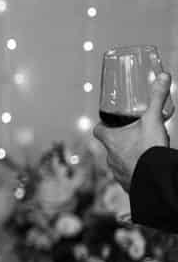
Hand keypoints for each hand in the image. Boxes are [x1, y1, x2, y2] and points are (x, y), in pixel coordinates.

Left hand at [95, 72, 171, 190]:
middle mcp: (109, 157)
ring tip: (142, 152)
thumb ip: (157, 98)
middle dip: (120, 141)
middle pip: (109, 146)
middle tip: (134, 135)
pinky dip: (135, 172)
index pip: (98, 130)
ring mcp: (117, 173)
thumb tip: (164, 76)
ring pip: (119, 162)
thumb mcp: (154, 120)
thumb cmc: (149, 149)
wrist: (156, 179)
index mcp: (111, 140)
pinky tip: (145, 169)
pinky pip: (128, 177)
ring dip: (128, 157)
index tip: (110, 123)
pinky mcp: (127, 185)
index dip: (103, 125)